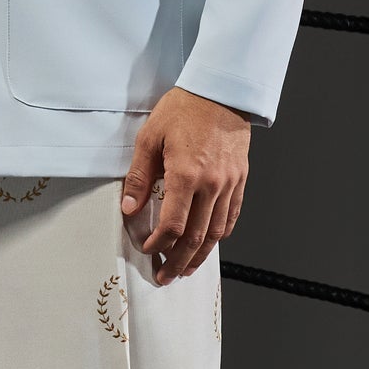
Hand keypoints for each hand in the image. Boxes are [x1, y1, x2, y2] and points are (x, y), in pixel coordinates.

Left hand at [120, 87, 249, 282]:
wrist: (221, 91)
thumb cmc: (184, 109)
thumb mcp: (149, 137)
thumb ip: (139, 176)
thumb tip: (129, 208)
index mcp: (186, 174)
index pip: (173, 225)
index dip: (159, 244)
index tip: (148, 250)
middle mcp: (212, 184)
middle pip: (196, 237)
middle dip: (178, 261)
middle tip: (165, 276)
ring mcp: (229, 183)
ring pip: (216, 232)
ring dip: (200, 256)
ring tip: (185, 269)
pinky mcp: (240, 179)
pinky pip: (232, 216)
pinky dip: (220, 235)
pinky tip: (208, 244)